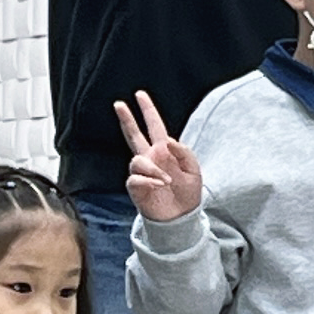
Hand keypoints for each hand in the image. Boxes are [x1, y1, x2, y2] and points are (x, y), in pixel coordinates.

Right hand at [117, 90, 203, 220]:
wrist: (181, 218)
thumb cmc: (188, 194)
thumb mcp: (194, 170)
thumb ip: (184, 153)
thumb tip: (167, 141)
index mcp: (164, 151)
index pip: (154, 126)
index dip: (147, 110)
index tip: (140, 95)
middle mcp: (150, 159)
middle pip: (134, 135)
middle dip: (127, 119)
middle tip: (119, 104)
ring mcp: (142, 173)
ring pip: (137, 161)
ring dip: (152, 169)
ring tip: (166, 180)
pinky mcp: (136, 187)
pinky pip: (136, 178)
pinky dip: (148, 180)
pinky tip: (159, 185)